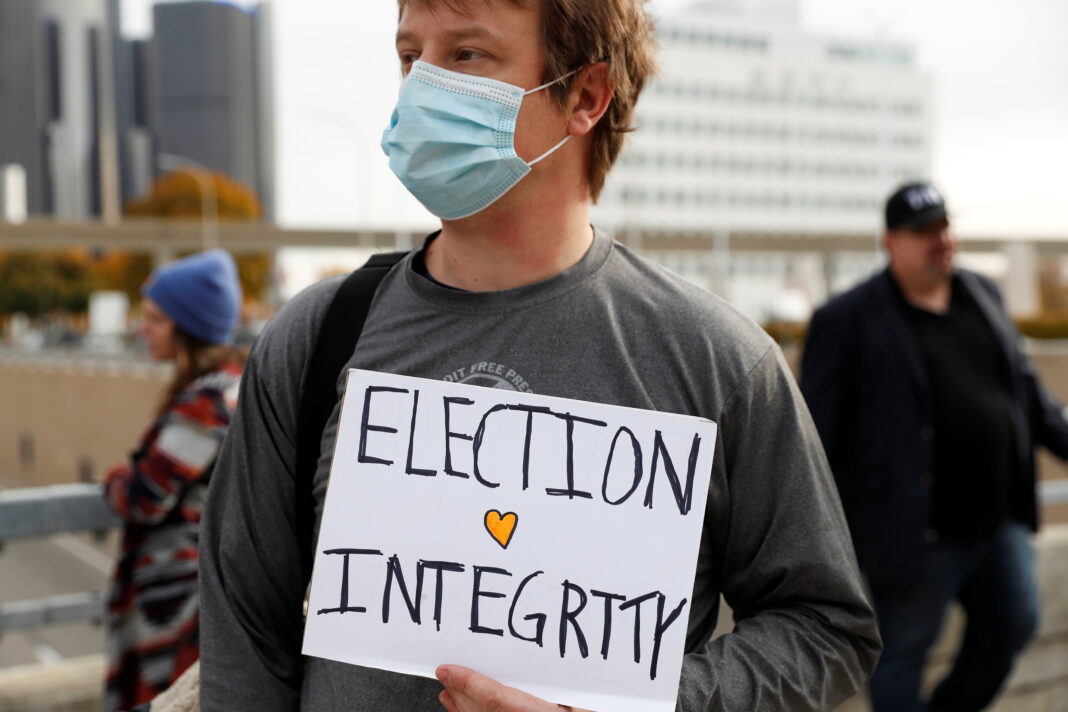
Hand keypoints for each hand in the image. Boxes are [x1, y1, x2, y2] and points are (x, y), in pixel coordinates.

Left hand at [435, 665, 594, 711]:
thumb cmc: (598, 708)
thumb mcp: (588, 698)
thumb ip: (568, 683)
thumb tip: (554, 657)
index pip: (497, 700)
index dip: (469, 684)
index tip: (448, 671)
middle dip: (462, 695)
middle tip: (445, 676)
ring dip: (465, 711)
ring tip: (450, 695)